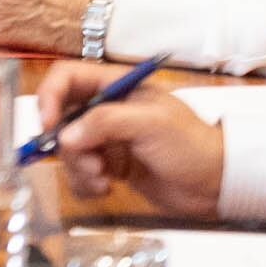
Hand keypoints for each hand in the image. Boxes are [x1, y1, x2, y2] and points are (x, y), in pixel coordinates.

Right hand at [39, 61, 224, 213]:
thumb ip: (105, 122)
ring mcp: (106, 139)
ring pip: (67, 149)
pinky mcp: (109, 165)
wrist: (218, 185)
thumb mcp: (151, 124)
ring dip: (78, 168)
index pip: (66, 78)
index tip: (47, 126)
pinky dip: (84, 183)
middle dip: (67, 145)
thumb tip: (65, 137)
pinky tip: (106, 188)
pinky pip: (79, 173)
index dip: (49, 97)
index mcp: (116, 86)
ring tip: (102, 180)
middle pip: (60, 118)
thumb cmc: (192, 145)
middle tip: (89, 163)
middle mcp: (106, 109)